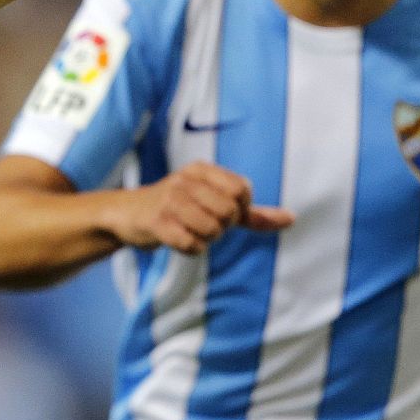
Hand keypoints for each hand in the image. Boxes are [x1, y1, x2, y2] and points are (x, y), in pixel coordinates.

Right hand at [110, 161, 293, 253]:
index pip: (241, 190)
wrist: (127, 214)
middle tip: (205, 223)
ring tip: (190, 230)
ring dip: (206, 239)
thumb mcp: (214, 202)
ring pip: (212, 230)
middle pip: (229, 211)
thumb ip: (252, 213)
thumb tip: (291, 218)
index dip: (239, 209)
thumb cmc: (179, 208)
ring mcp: (169, 200)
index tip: (222, 211)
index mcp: (201, 170)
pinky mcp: (157, 222)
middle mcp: (185, 179)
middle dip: (222, 226)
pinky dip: (191, 249)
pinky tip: (178, 239)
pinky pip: (192, 244)